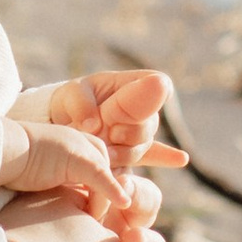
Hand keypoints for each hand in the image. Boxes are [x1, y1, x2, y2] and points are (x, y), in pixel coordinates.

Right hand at [0, 116, 133, 225]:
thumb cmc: (11, 166)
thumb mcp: (42, 173)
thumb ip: (58, 181)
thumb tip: (64, 204)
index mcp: (73, 143)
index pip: (99, 168)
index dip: (100, 189)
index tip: (93, 211)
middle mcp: (81, 141)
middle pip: (107, 171)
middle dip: (106, 195)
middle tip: (95, 218)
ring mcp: (81, 147)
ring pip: (107, 177)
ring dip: (104, 202)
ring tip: (93, 220)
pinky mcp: (78, 158)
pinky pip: (102, 178)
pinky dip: (113, 192)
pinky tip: (124, 204)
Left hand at [47, 68, 186, 187]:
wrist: (61, 125)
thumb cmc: (70, 102)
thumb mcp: (70, 95)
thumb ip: (81, 105)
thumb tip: (94, 125)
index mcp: (132, 84)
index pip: (158, 83)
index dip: (154, 93)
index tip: (135, 102)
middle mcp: (142, 108)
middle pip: (150, 122)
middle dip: (128, 131)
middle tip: (107, 133)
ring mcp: (139, 131)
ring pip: (144, 145)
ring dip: (125, 151)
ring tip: (106, 153)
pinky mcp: (132, 151)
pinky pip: (154, 156)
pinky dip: (166, 157)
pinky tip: (180, 159)